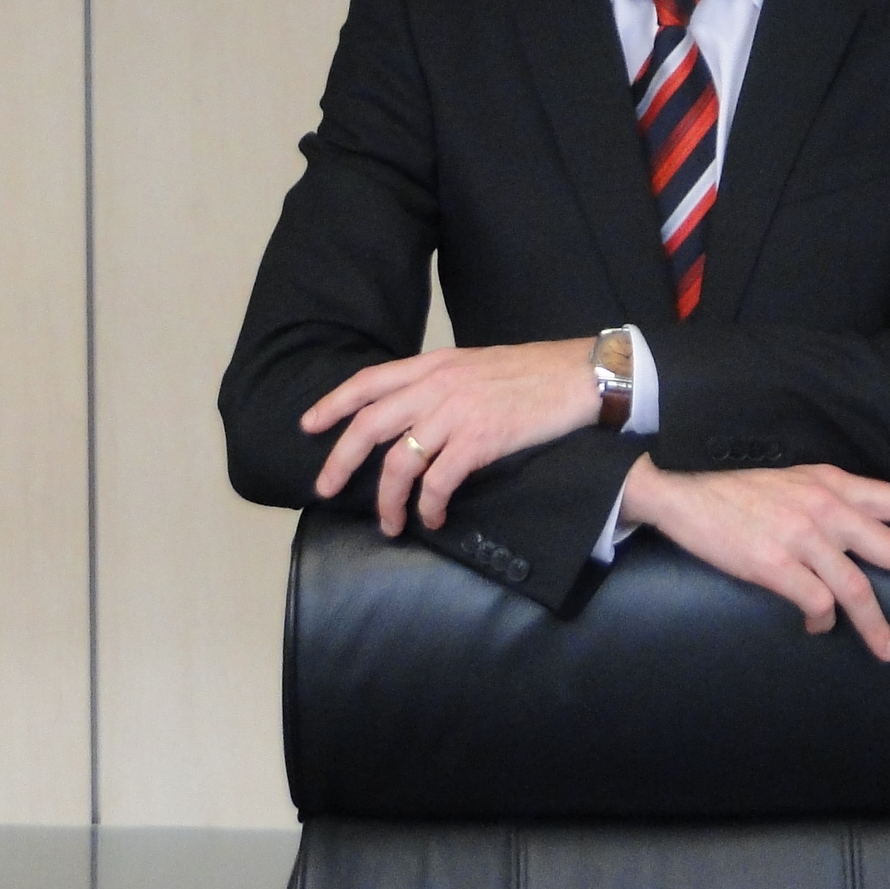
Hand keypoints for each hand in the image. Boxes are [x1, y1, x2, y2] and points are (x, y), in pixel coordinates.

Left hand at [303, 340, 598, 535]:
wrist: (580, 375)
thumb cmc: (533, 374)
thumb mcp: (476, 367)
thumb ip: (441, 385)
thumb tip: (415, 415)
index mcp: (435, 365)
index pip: (369, 381)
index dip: (334, 403)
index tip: (309, 425)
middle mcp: (438, 385)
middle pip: (370, 425)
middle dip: (340, 460)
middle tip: (325, 488)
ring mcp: (457, 412)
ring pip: (399, 461)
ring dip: (386, 499)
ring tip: (389, 524)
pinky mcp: (480, 439)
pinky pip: (438, 481)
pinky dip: (428, 506)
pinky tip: (432, 518)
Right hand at [617, 458, 889, 660]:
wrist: (685, 495)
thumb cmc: (742, 494)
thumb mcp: (795, 483)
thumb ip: (832, 503)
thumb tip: (864, 539)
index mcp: (832, 484)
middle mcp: (823, 508)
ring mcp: (800, 537)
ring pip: (856, 588)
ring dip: (876, 624)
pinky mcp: (774, 564)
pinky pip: (815, 604)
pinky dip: (822, 622)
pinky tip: (818, 627)